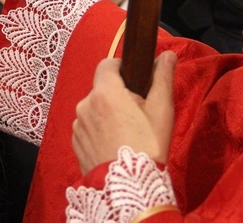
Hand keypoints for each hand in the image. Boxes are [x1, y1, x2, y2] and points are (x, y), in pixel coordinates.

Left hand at [72, 52, 175, 174]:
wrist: (129, 188)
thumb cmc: (148, 145)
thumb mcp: (162, 109)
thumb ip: (163, 77)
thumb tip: (167, 54)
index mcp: (105, 92)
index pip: (107, 64)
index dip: (121, 68)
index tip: (136, 80)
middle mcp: (85, 104)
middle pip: (101, 88)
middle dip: (117, 94)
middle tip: (137, 112)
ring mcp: (77, 125)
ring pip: (94, 109)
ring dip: (107, 113)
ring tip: (126, 132)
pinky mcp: (75, 143)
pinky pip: (88, 127)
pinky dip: (99, 130)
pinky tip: (114, 144)